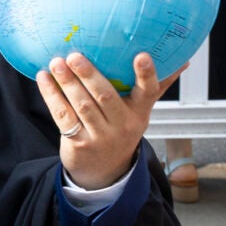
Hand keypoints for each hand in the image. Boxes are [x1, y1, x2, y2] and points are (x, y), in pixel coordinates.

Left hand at [40, 52, 175, 190]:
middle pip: (105, 96)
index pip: (148, 91)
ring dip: (67, 83)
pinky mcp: (78, 142)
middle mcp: (122, 124)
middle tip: (75, 55)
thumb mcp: (140, 112)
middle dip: (89, 75)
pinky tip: (44, 78)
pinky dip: (52, 95)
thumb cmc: (121, 129)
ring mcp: (100, 135)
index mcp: (140, 112)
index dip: (146, 74)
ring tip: (56, 63)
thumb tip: (182, 61)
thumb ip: (155, 86)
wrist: (104, 170)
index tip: (142, 56)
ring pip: (81, 105)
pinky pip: (63, 115)